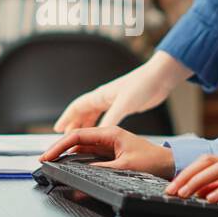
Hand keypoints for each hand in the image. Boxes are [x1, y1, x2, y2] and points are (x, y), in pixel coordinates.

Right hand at [40, 126, 176, 178]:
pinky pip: (88, 155)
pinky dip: (77, 160)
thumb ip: (102, 170)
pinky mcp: (110, 153)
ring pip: (81, 148)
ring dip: (66, 155)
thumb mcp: (126, 167)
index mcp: (110, 133)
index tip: (47, 156)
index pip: (78, 136)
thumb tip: (81, 174)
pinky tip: (68, 166)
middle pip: (76, 140)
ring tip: (52, 164)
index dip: (59, 146)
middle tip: (44, 161)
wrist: (169, 164)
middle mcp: (107, 136)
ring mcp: (108, 144)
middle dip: (59, 149)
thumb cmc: (153, 162)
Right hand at [54, 52, 191, 131]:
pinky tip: (100, 133)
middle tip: (65, 137)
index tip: (58, 129)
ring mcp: (113, 102)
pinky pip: (105, 118)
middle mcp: (104, 98)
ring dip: (85, 125)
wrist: (160, 79)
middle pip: (82, 112)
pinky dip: (99, 125)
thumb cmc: (142, 85)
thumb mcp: (124, 104)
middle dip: (73, 123)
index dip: (66, 118)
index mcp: (101, 95)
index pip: (77, 107)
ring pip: (93, 115)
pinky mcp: (123, 106)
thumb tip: (97, 132)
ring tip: (79, 137)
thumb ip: (110, 119)